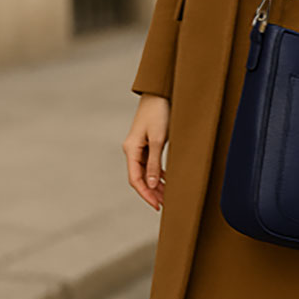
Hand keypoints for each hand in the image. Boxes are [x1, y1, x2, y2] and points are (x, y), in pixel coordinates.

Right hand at [122, 93, 169, 210]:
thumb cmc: (158, 113)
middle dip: (152, 192)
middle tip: (164, 205)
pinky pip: (150, 162)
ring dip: (156, 184)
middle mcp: (132, 149)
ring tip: (167, 196)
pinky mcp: (147, 142)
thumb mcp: (157, 139)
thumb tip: (152, 185)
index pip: (135, 179)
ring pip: (146, 171)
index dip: (146, 194)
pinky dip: (158, 173)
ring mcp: (139, 146)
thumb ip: (154, 162)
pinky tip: (167, 180)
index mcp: (131, 149)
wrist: (160, 92)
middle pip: (140, 177)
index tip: (157, 206)